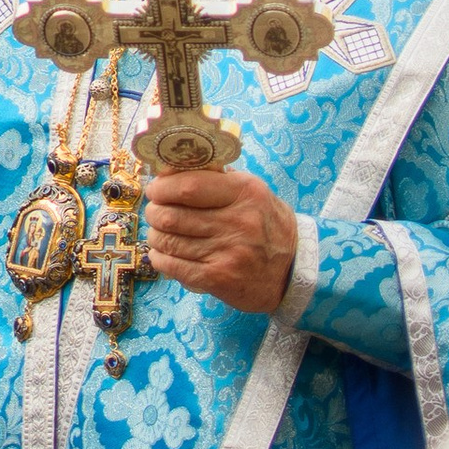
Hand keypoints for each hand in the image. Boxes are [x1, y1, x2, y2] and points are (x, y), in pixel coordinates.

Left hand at [141, 167, 296, 315]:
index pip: (188, 186)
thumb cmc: (267, 225)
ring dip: (156, 236)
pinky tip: (162, 254)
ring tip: (159, 233)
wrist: (294, 270)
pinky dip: (160, 258)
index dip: (162, 187)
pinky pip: (174, 267)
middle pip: (171, 215)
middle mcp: (237, 222)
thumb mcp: (252, 192)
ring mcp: (228, 252)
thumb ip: (217, 179)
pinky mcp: (219, 279)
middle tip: (154, 212)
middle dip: (154, 212)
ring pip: (169, 241)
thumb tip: (171, 170)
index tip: (155, 189)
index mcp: (245, 193)